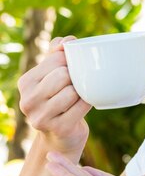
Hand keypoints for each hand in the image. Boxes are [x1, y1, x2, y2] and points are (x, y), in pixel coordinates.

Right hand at [18, 36, 91, 155]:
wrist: (61, 135)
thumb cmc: (59, 98)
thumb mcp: (53, 74)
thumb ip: (58, 52)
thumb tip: (68, 40)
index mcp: (25, 82)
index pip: (55, 59)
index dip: (70, 61)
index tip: (72, 69)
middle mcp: (28, 100)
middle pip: (63, 75)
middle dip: (75, 77)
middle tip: (76, 84)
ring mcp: (41, 117)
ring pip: (72, 91)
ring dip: (81, 91)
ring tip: (78, 96)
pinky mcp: (58, 128)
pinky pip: (81, 106)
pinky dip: (88, 102)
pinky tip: (85, 103)